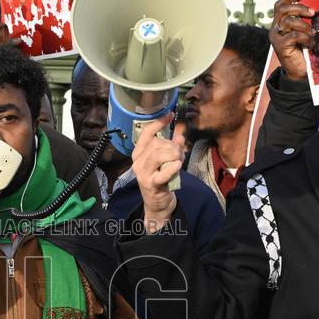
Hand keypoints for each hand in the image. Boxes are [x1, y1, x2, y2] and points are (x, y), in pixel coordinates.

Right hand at [131, 114, 182, 232]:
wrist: (157, 204)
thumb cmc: (161, 179)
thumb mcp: (165, 160)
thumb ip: (172, 146)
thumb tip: (180, 133)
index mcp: (139, 153)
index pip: (146, 133)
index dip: (158, 122)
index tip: (170, 114)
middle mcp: (138, 162)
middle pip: (156, 144)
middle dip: (172, 145)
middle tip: (180, 152)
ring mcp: (143, 173)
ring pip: (159, 155)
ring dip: (174, 155)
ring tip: (179, 160)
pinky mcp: (152, 184)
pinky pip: (162, 173)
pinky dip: (172, 168)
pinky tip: (178, 165)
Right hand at [270, 0, 315, 81]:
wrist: (300, 72)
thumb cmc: (304, 50)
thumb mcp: (304, 32)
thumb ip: (305, 21)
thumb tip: (317, 8)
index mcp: (280, 23)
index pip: (280, 5)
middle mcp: (275, 29)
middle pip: (283, 9)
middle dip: (299, 8)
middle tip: (312, 12)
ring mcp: (277, 38)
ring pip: (288, 21)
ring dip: (304, 24)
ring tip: (312, 32)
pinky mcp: (280, 47)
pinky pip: (293, 35)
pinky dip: (305, 37)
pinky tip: (310, 42)